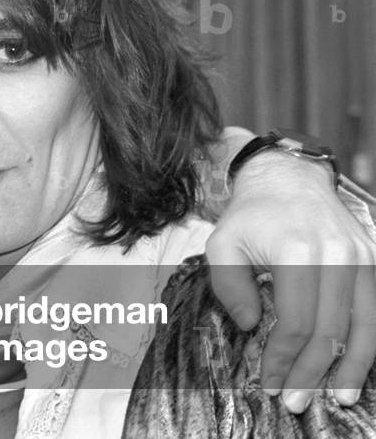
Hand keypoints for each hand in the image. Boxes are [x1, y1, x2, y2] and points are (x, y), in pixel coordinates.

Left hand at [206, 152, 375, 413]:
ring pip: (364, 326)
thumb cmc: (250, 216)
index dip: (283, 359)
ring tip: (338, 398)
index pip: (295, 322)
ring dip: (352, 368)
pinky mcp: (372, 258)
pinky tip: (358, 368)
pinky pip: (375, 310)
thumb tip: (251, 326)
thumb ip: (228, 286)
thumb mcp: (222, 244)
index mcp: (296, 251)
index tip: (270, 383)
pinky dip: (368, 344)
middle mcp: (336, 255)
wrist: (287, 178)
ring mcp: (360, 256)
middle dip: (313, 373)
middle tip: (296, 403)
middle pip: (330, 331)